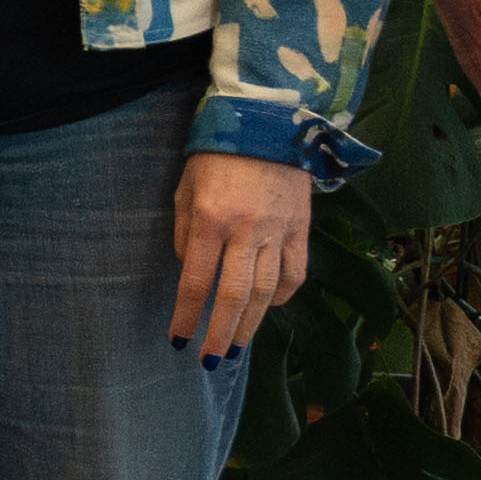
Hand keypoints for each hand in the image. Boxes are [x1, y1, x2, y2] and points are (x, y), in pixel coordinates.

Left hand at [170, 150, 313, 358]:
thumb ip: (186, 232)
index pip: (196, 281)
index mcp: (211, 219)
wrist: (266, 120)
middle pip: (233, 296)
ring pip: (266, 290)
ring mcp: (278, 230)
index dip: (186, 314)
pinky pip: (295, 271)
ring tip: (236, 346)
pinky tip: (271, 308)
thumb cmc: (215, 155)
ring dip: (250, 323)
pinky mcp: (302, 226)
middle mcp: (246, 230)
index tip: (178, 339)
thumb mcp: (185, 188)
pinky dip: (284, 296)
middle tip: (210, 359)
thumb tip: (192, 271)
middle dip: (219, 333)